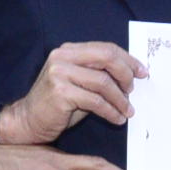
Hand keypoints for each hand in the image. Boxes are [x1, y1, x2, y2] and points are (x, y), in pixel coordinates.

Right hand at [0, 41, 143, 143]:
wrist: (29, 121)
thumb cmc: (57, 105)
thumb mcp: (79, 83)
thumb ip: (98, 74)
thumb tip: (130, 76)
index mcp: (69, 51)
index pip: (105, 48)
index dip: (127, 59)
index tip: (142, 72)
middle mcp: (62, 57)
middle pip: (106, 58)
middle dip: (126, 74)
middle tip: (134, 90)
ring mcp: (59, 74)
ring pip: (103, 82)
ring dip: (120, 99)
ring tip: (128, 110)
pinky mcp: (60, 93)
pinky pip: (95, 101)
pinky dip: (111, 111)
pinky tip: (117, 119)